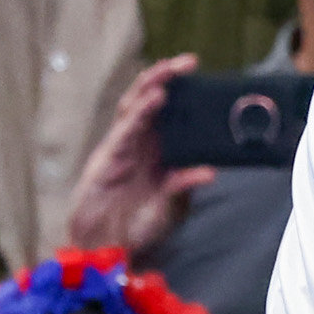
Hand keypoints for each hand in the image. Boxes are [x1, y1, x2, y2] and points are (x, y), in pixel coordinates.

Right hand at [65, 55, 214, 258]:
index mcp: (156, 152)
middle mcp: (139, 145)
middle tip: (187, 62)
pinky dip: (140, 115)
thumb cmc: (136, 228)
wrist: (105, 251)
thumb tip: (208, 171)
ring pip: (134, 108)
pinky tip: (154, 102)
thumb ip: (183, 187)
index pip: (169, 114)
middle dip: (166, 79)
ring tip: (167, 73)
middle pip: (150, 102)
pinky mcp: (107, 158)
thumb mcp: (170, 209)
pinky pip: (125, 132)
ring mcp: (122, 149)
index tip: (201, 78)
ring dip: (150, 88)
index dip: (182, 94)